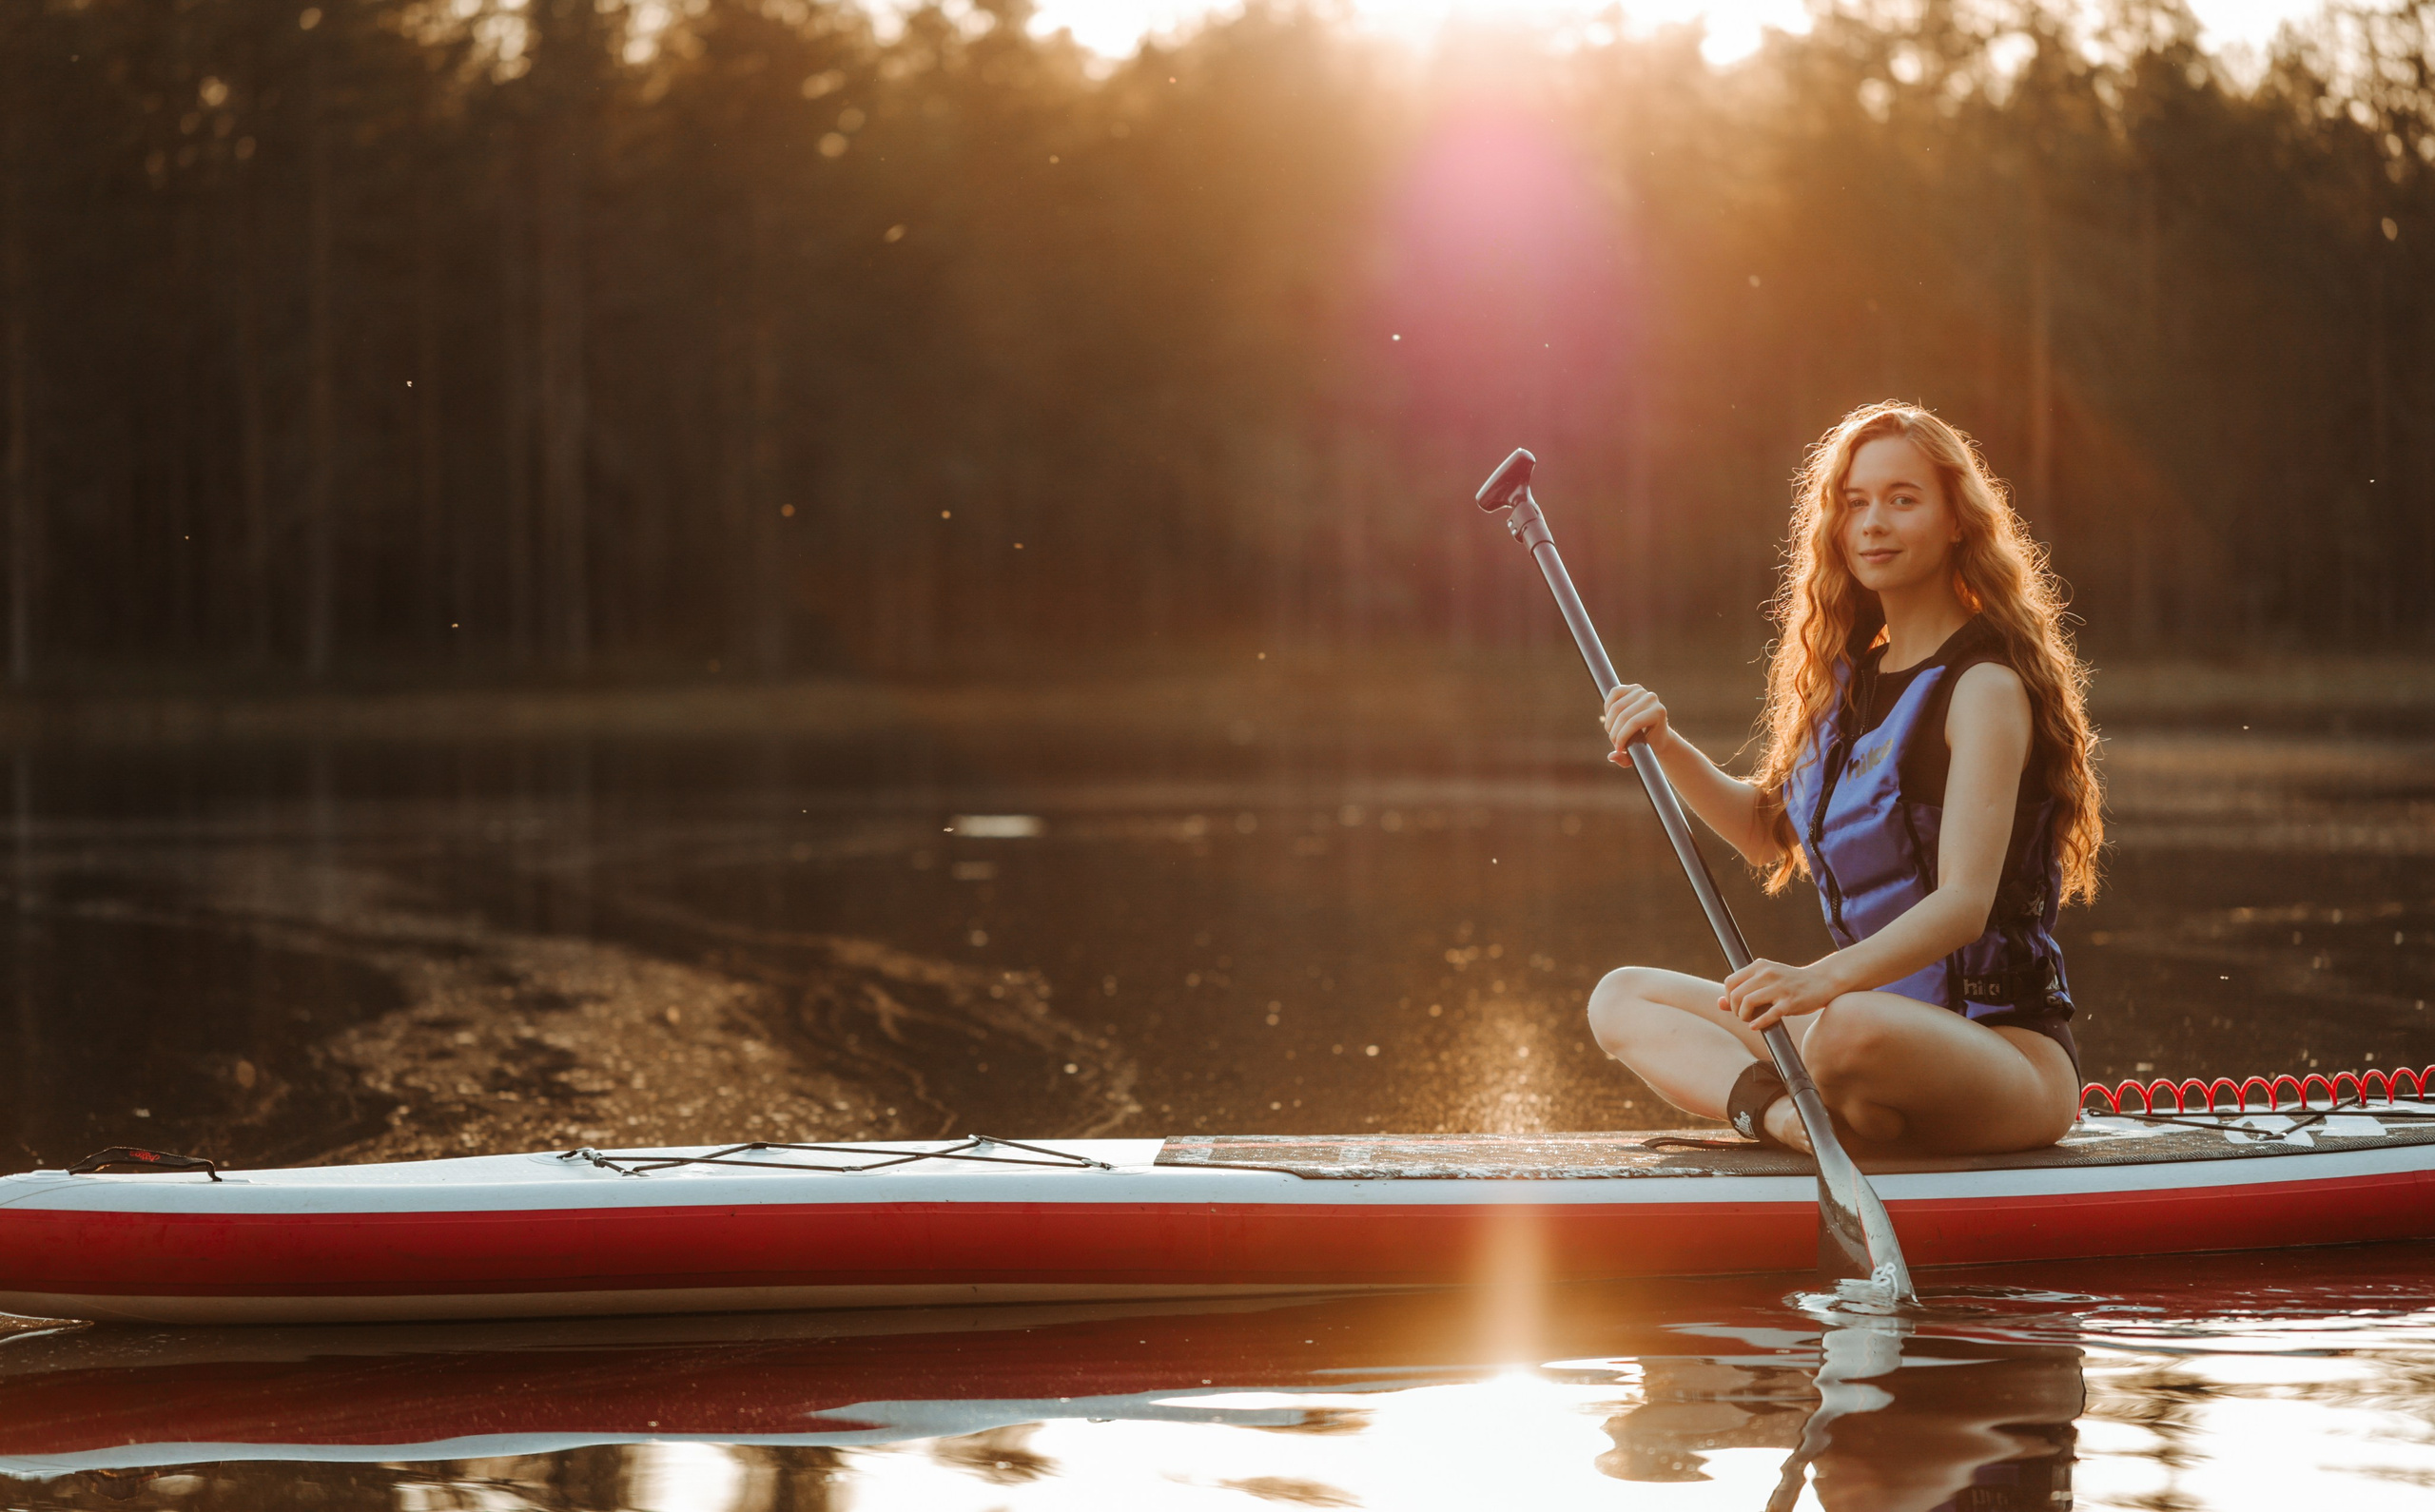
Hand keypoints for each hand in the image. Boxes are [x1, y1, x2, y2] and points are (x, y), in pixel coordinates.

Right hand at [1602, 684, 1669, 768]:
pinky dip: (1608, 708)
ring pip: (1616, 707)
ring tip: (1613, 733)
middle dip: (1614, 731)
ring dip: (1610, 723)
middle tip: (1614, 742)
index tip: (1619, 748)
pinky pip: (1613, 694)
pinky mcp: (1631, 687)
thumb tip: (1612, 756)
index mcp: (1658, 712)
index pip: (1634, 723)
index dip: (1622, 736)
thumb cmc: (1649, 745)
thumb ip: (1626, 759)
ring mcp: (1642, 691)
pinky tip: (1610, 719)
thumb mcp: (1641, 755)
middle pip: (1623, 715)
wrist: (1657, 733)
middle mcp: (1652, 698)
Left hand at [1719, 957, 1844, 1031]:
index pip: (1730, 982)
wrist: (1822, 981)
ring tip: (1751, 1020)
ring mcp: (1779, 987)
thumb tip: (1720, 1003)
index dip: (1729, 997)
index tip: (1737, 1005)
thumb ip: (1744, 990)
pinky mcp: (1790, 1002)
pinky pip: (1769, 1014)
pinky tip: (1756, 1026)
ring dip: (1744, 1017)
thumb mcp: (1766, 981)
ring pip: (1747, 1002)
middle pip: (1736, 994)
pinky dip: (1759, 1023)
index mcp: (1759, 966)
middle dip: (1736, 1010)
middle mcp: (1767, 974)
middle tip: (1744, 1016)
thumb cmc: (1790, 983)